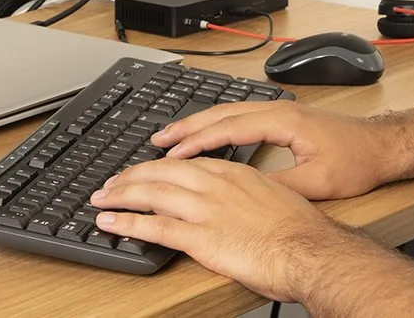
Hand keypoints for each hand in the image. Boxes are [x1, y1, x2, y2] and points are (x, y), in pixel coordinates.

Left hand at [91, 157, 355, 300]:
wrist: (312, 251)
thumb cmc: (302, 232)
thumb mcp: (277, 198)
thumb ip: (252, 195)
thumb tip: (242, 204)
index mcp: (235, 174)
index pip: (186, 163)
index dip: (159, 165)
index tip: (144, 169)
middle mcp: (217, 185)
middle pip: (162, 172)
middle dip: (131, 175)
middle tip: (111, 182)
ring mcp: (207, 209)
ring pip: (152, 193)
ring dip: (121, 194)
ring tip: (101, 198)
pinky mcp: (202, 238)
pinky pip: (155, 226)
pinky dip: (127, 221)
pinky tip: (110, 222)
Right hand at [151, 102, 402, 199]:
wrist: (383, 146)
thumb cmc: (357, 161)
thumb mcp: (318, 183)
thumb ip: (280, 186)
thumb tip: (245, 193)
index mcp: (284, 120)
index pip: (230, 126)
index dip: (198, 141)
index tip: (173, 153)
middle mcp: (279, 110)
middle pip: (223, 112)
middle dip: (188, 126)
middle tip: (158, 139)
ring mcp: (282, 111)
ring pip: (230, 112)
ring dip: (200, 123)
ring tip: (172, 136)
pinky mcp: (285, 118)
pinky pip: (241, 116)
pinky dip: (218, 125)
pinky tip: (207, 136)